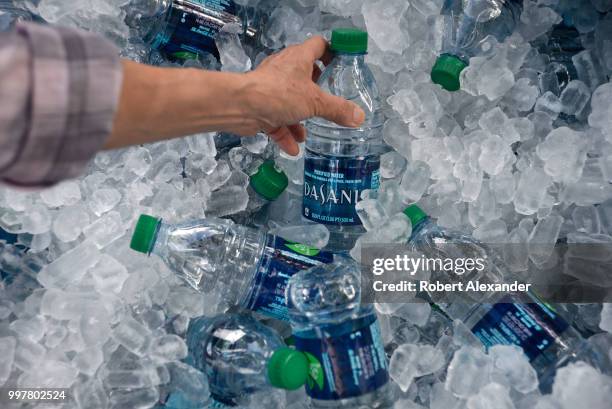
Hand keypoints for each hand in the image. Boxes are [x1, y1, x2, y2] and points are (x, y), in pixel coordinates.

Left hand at [239, 36, 365, 155]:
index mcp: (299, 58)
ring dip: (300, 119)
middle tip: (329, 101)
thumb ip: (338, 109)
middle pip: (305, 75)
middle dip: (316, 91)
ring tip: (309, 133)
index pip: (319, 46)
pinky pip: (276, 120)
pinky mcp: (261, 106)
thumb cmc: (278, 94)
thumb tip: (359, 117)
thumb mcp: (315, 102)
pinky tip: (293, 148)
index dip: (332, 52)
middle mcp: (284, 70)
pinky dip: (285, 133)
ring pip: (290, 102)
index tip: (342, 64)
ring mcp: (271, 88)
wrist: (241, 106)